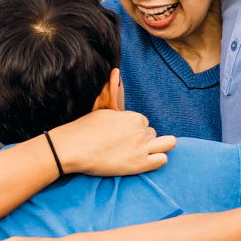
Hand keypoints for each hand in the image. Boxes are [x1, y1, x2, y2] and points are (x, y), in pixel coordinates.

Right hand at [47, 109, 173, 177]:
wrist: (74, 148)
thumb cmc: (84, 129)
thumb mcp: (104, 111)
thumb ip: (117, 106)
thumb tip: (116, 77)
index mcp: (133, 117)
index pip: (144, 122)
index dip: (135, 129)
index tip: (124, 136)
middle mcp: (140, 130)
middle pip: (152, 133)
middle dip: (143, 139)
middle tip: (128, 147)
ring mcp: (141, 147)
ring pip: (166, 144)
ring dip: (156, 148)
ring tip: (142, 154)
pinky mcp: (140, 164)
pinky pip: (163, 159)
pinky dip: (158, 159)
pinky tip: (146, 161)